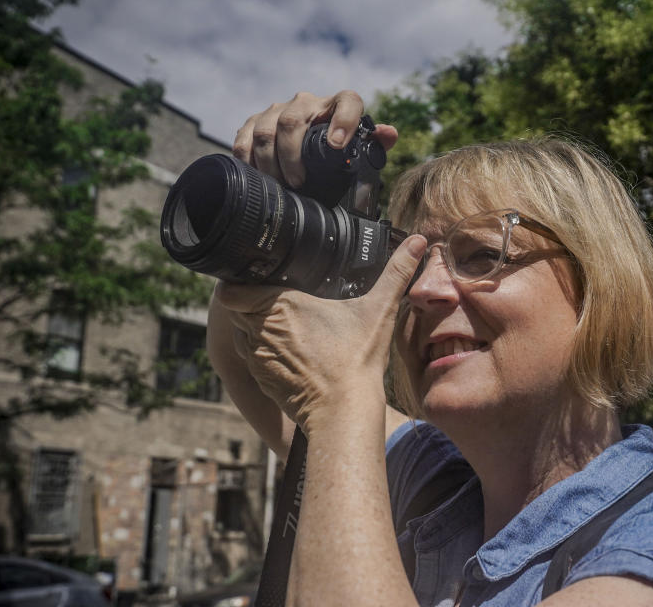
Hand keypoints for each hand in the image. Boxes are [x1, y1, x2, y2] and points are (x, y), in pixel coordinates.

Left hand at [208, 234, 426, 433]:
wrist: (343, 410)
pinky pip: (250, 358)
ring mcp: (256, 356)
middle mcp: (259, 329)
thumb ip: (396, 272)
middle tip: (278, 301)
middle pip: (235, 308)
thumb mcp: (380, 310)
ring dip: (254, 328)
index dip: (241, 283)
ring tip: (284, 327)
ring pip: (240, 333)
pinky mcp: (259, 378)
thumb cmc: (357, 359)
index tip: (262, 282)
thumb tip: (420, 242)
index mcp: (280, 304)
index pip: (233, 288)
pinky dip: (263, 353)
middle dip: (251, 303)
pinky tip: (290, 354)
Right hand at [232, 90, 398, 187]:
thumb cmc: (336, 146)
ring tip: (280, 185)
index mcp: (337, 105)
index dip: (344, 120)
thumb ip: (376, 143)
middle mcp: (305, 103)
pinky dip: (248, 159)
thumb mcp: (357, 147)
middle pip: (292, 121)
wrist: (304, 137)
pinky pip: (244, 138)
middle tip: (299, 182)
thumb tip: (389, 134)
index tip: (338, 145)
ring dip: (270, 162)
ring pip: (265, 130)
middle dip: (292, 155)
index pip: (348, 102)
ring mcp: (276, 111)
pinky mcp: (254, 122)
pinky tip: (256, 176)